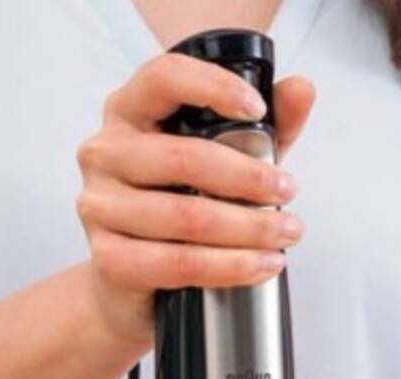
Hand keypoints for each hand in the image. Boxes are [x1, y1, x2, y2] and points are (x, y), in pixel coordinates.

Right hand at [76, 53, 314, 344]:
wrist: (134, 279)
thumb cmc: (180, 205)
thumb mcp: (230, 157)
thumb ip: (269, 124)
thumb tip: (301, 89)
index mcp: (130, 110)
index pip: (164, 78)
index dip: (214, 87)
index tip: (259, 109)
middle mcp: (105, 152)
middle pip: (184, 157)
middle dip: (249, 178)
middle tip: (288, 191)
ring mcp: (99, 205)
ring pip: (186, 216)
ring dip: (249, 229)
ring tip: (284, 235)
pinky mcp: (107, 258)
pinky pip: (178, 262)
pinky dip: (229, 267)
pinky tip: (260, 264)